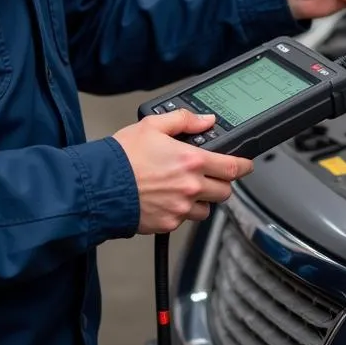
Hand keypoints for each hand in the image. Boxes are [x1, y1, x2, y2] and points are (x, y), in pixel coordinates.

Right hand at [112, 109, 253, 234]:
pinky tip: (166, 199)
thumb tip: (205, 120)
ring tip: (184, 189)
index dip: (244, 166)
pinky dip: (180, 211)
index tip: (245, 165)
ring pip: (206, 209)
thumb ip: (184, 120)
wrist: (100, 186)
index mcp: (192, 161)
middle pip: (225, 191)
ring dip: (202, 200)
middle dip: (221, 183)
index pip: (233, 167)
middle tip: (210, 176)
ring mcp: (180, 208)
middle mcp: (191, 187)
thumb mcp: (152, 126)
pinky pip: (184, 220)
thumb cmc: (122, 157)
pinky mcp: (168, 224)